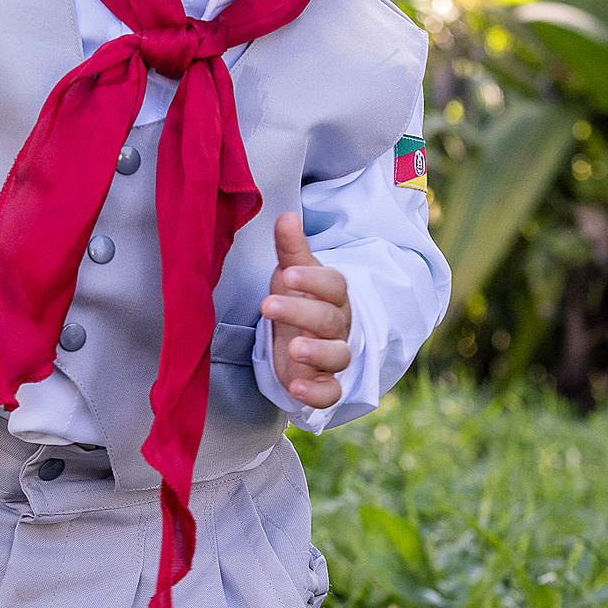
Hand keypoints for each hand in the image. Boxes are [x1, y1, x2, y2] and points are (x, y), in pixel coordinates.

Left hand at [260, 212, 351, 409]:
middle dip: (301, 312)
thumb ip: (290, 248)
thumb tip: (286, 215)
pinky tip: (296, 387)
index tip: (286, 274)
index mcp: (332, 295)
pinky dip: (317, 393)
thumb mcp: (293, 273)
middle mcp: (338, 325)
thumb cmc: (300, 298)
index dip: (312, 279)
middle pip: (329, 318)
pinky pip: (331, 392)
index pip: (333, 284)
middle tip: (269, 305)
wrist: (305, 336)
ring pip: (337, 355)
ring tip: (293, 348)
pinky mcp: (324, 382)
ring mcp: (334, 354)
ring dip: (317, 352)